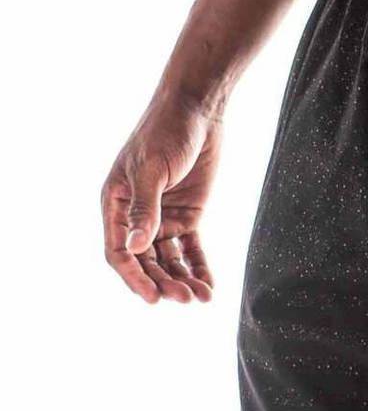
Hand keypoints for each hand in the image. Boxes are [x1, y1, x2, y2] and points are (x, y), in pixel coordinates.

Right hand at [102, 93, 222, 302]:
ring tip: (201, 298)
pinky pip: (192, 248)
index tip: (153, 298)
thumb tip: (134, 248)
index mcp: (116, 204)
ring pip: (169, 259)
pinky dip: (199, 266)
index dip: (135, 277)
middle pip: (147, 260)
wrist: (197, 111)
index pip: (119, 252)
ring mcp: (164, 217)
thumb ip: (145, 210)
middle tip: (184, 299)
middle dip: (164, 282)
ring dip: (183, 279)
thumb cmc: (165, 132)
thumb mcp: (152, 170)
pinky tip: (209, 286)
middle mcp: (137, 216)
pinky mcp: (189, 214)